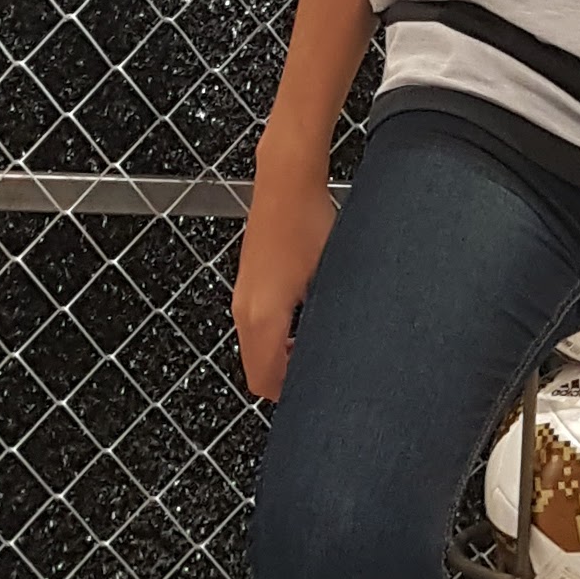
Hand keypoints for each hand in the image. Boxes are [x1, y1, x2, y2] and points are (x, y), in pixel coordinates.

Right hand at [233, 148, 336, 398]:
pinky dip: (276, 335)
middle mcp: (244, 309)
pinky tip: (304, 321)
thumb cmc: (307, 220)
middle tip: (321, 372)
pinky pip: (256, 327)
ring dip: (282, 355)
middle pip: (258, 370)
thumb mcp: (329, 281)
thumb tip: (336, 353)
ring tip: (316, 344)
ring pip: (256, 348)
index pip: (266, 381)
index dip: (292, 396)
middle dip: (287, 378)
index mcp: (262, 316)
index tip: (317, 393)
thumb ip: (326, 325)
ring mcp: (243, 296)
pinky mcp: (248, 284)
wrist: (286, 182)